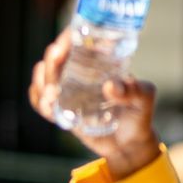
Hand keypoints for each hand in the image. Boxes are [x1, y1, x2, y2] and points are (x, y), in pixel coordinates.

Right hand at [27, 30, 161, 180]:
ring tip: (50, 93)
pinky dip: (38, 99)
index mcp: (98, 62)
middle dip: (50, 61)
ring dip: (40, 81)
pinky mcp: (61, 109)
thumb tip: (110, 86)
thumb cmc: (139, 115)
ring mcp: (68, 91)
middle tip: (55, 68)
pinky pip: (41, 101)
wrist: (129, 144)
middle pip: (55, 59)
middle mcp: (79, 72)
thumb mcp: (144, 99)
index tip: (65, 42)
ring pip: (44, 78)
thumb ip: (135, 91)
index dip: (68, 38)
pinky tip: (46, 103)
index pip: (78, 42)